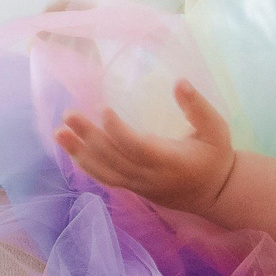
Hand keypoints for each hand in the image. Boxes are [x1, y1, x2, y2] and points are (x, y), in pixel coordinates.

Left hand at [54, 81, 238, 215]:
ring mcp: (139, 185)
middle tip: (69, 115)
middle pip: (115, 160)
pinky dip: (86, 164)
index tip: (104, 110)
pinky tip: (70, 148)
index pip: (140, 149)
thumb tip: (179, 82)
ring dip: (80, 153)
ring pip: (105, 172)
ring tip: (59, 133)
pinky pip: (105, 178)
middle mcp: (151, 177)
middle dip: (90, 138)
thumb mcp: (216, 129)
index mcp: (172, 161)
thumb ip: (198, 107)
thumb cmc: (215, 155)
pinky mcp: (132, 187)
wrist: (215, 193)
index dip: (120, 132)